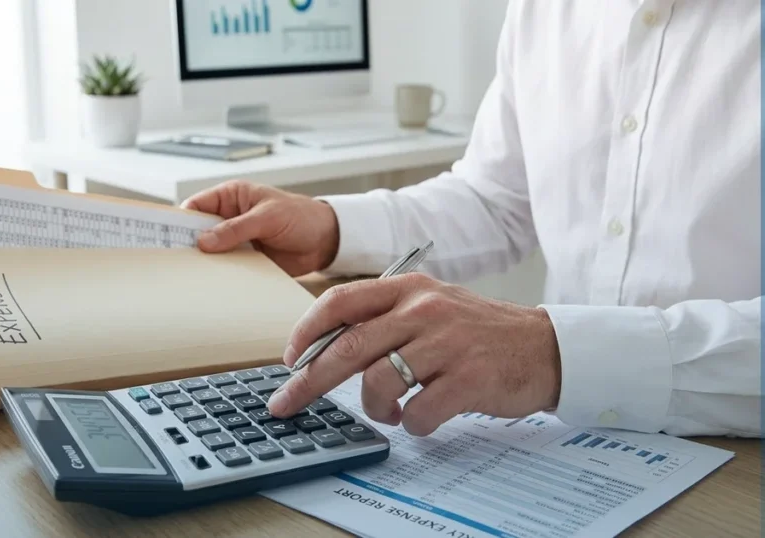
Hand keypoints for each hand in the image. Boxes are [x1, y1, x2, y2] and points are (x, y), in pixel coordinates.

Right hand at [181, 181, 339, 275]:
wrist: (326, 241)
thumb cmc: (301, 216)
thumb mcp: (268, 217)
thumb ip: (237, 228)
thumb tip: (204, 241)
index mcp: (230, 197)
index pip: (196, 206)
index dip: (179, 221)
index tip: (165, 237)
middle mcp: (228, 218)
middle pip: (198, 231)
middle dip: (186, 245)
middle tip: (172, 261)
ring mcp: (235, 241)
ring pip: (210, 252)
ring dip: (203, 263)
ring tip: (186, 277)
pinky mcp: (244, 261)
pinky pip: (226, 269)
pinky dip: (219, 276)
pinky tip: (210, 286)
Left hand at [267, 273, 561, 435]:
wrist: (545, 347)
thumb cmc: (478, 331)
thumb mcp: (431, 306)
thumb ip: (384, 318)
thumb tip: (324, 349)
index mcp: (409, 288)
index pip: (341, 301)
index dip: (307, 330)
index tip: (289, 358)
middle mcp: (424, 309)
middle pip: (348, 348)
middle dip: (310, 380)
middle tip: (287, 403)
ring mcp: (447, 343)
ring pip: (379, 383)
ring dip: (375, 408)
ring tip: (392, 410)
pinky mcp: (469, 378)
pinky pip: (418, 413)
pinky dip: (412, 424)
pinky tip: (422, 416)